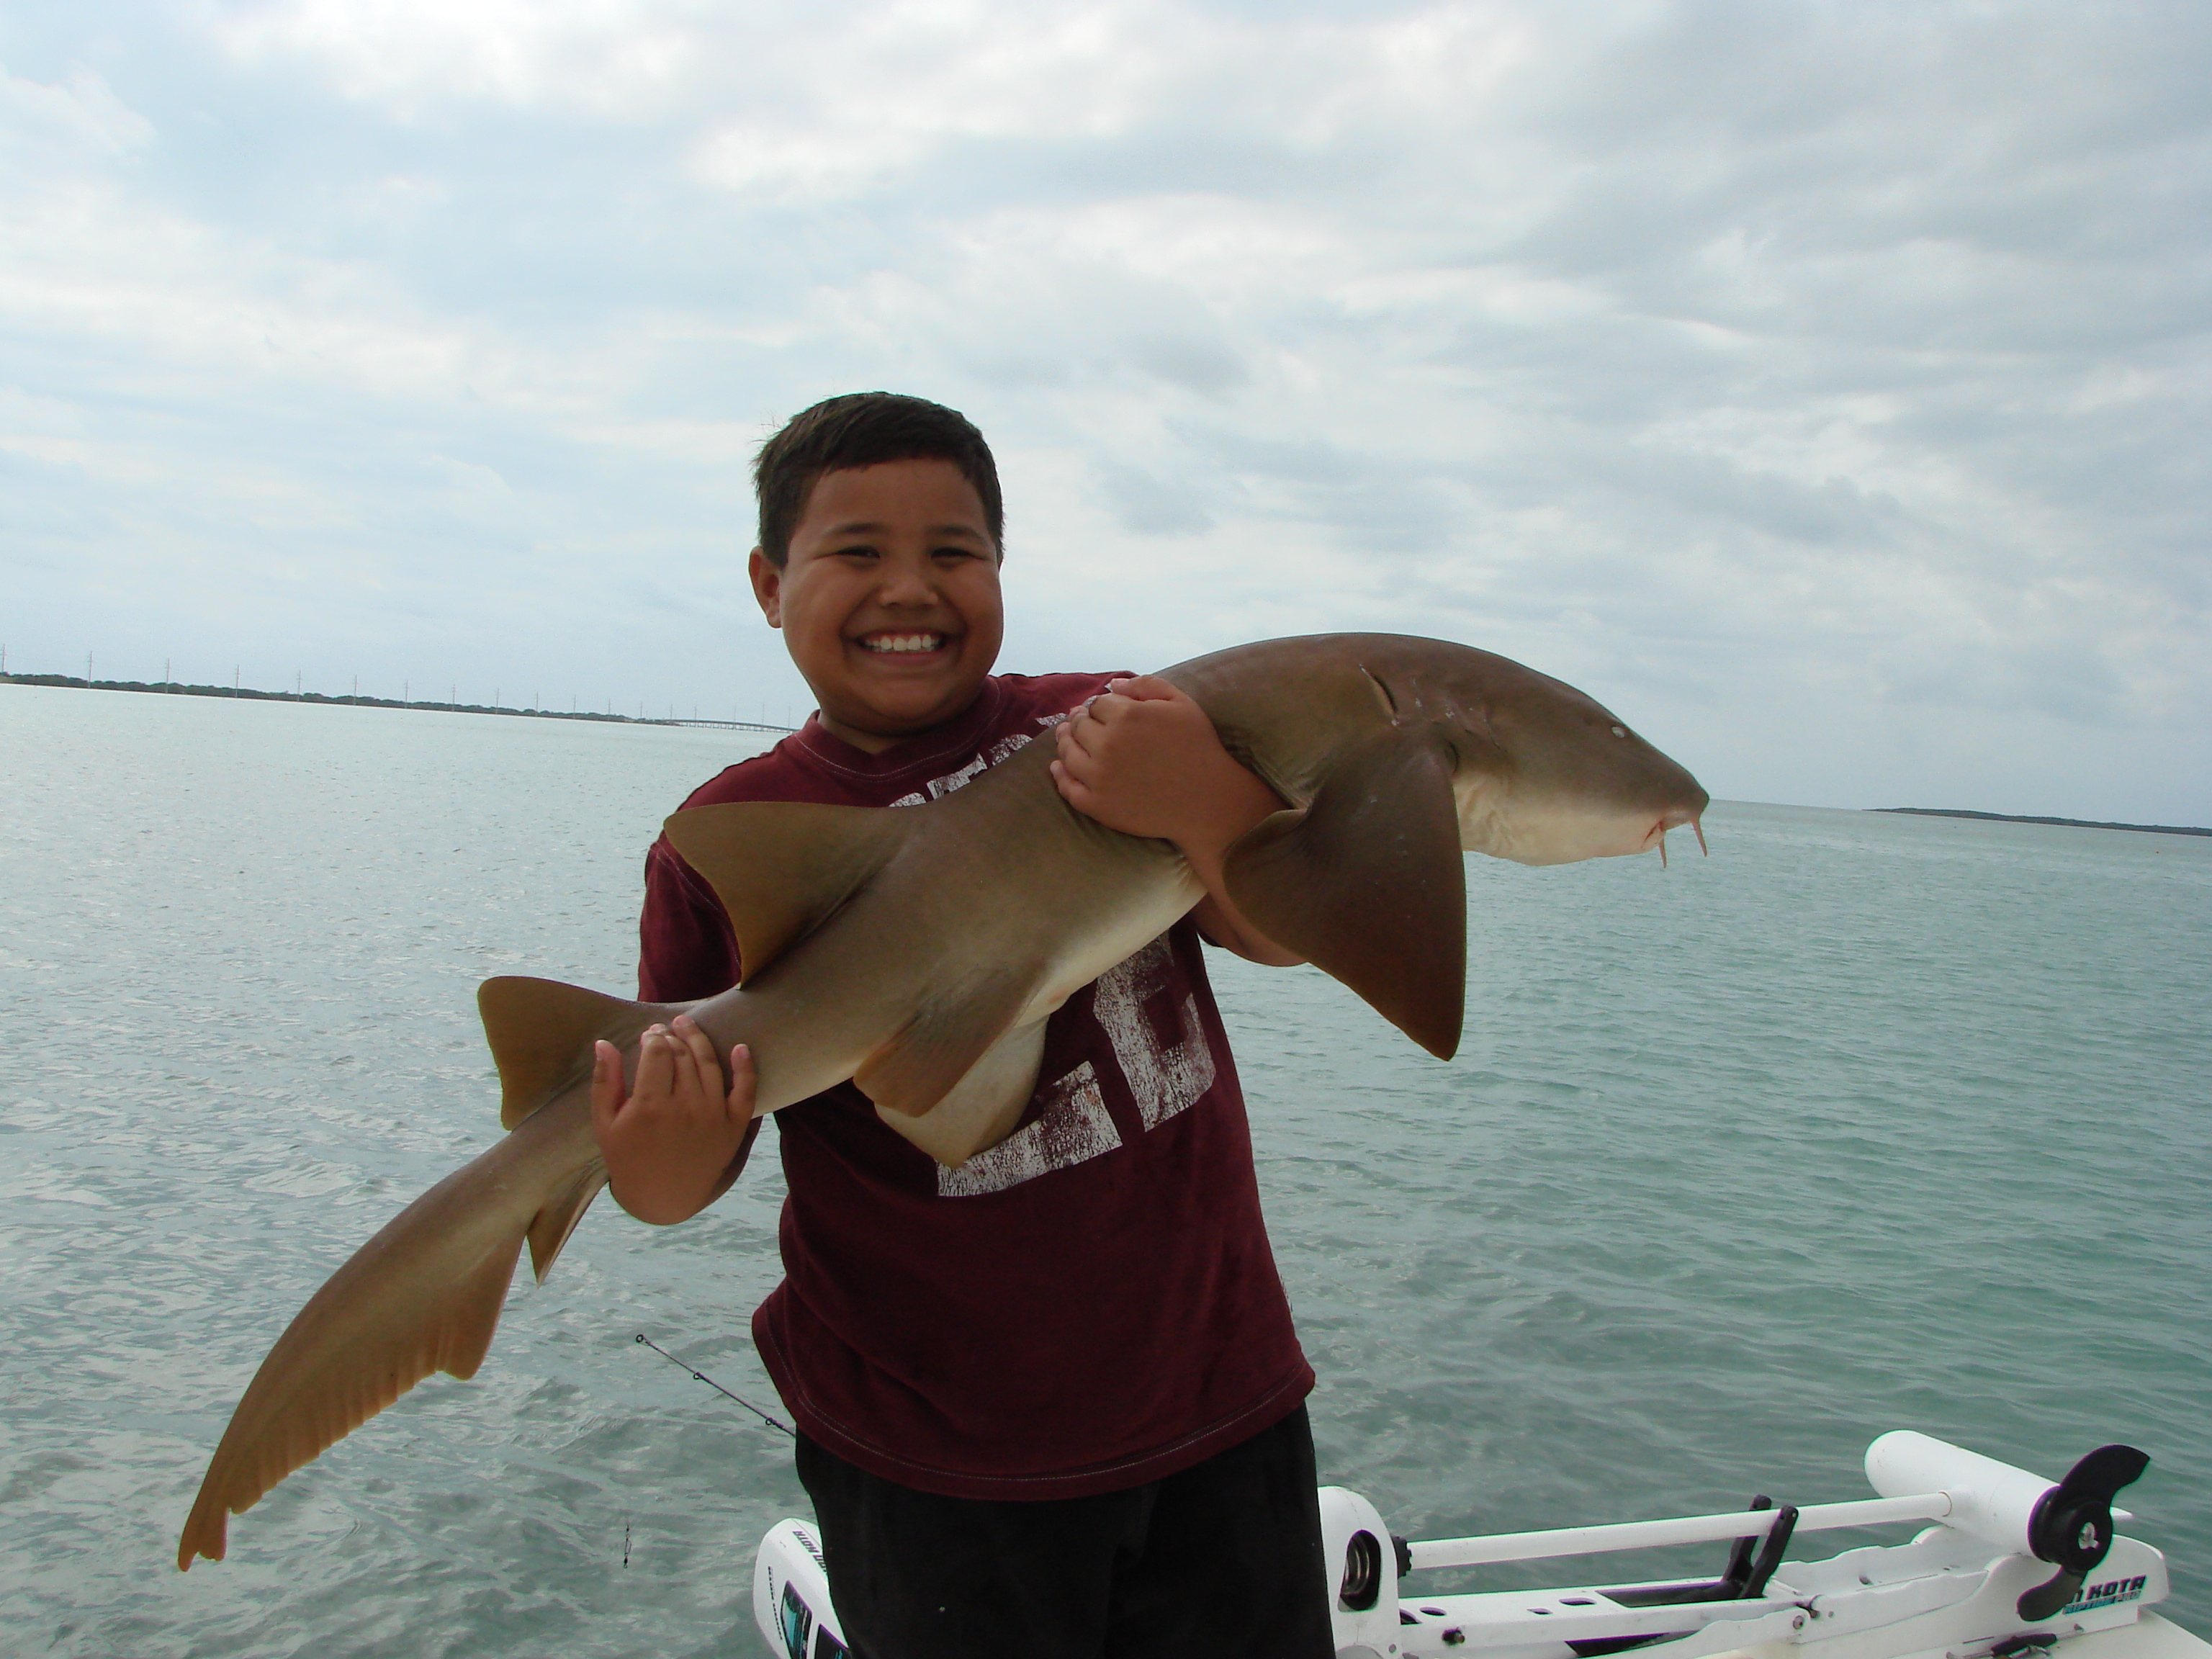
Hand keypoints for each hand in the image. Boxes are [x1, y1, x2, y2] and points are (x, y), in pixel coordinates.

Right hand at [590, 1015, 755, 1224]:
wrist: (662, 1197)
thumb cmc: (628, 1158)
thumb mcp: (605, 1123)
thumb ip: (605, 1081)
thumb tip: (604, 1043)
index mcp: (650, 1106)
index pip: (657, 1053)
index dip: (654, 1037)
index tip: (649, 1034)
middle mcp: (685, 1108)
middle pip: (683, 1056)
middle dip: (673, 1037)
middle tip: (667, 1031)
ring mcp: (713, 1116)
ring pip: (709, 1065)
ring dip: (699, 1040)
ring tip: (689, 1027)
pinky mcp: (733, 1127)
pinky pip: (745, 1091)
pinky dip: (746, 1067)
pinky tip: (740, 1047)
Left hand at [1051, 678, 1303, 965]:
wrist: (1208, 800)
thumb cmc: (1198, 747)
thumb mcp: (1182, 704)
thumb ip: (1146, 686)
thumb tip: (1112, 685)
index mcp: (1126, 715)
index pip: (1097, 704)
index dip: (1099, 706)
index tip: (1102, 711)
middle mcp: (1107, 744)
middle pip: (1079, 726)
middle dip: (1080, 721)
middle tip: (1080, 722)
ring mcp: (1099, 776)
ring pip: (1068, 753)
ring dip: (1065, 742)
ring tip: (1066, 738)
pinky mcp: (1098, 804)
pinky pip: (1068, 788)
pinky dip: (1059, 775)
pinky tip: (1058, 768)